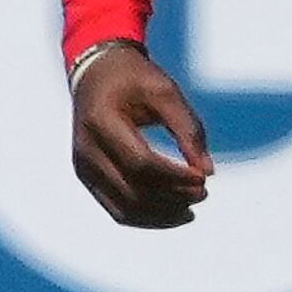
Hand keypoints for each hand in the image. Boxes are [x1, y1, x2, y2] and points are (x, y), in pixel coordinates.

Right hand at [70, 41, 213, 228]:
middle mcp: (86, 149)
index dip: (174, 175)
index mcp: (101, 120)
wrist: (97, 73)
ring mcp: (83, 167)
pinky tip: (173, 213)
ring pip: (124, 209)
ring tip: (191, 209)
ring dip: (161, 215)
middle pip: (132, 190)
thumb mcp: (165, 92)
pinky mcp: (88, 177)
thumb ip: (188, 128)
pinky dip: (147, 218)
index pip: (140, 162)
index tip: (203, 177)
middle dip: (172, 197)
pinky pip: (117, 209)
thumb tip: (208, 171)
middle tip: (203, 192)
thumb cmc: (134, 79)